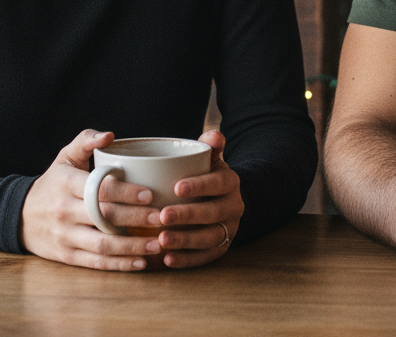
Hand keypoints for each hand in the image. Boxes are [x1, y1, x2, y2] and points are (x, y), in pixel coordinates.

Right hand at [20, 130, 164, 270]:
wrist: (20, 216)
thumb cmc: (53, 182)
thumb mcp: (65, 157)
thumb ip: (86, 140)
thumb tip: (110, 135)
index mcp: (67, 185)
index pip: (100, 189)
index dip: (126, 192)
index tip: (150, 194)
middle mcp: (65, 211)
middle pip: (104, 217)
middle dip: (136, 219)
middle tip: (161, 218)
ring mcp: (65, 236)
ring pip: (102, 245)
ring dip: (132, 247)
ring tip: (158, 244)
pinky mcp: (67, 256)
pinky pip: (95, 263)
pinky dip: (119, 265)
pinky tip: (140, 263)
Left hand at [155, 129, 244, 268]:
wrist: (226, 200)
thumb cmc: (208, 176)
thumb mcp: (212, 159)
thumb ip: (210, 146)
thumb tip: (214, 135)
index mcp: (230, 182)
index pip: (217, 183)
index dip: (199, 185)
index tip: (176, 187)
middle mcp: (234, 206)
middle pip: (212, 213)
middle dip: (187, 215)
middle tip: (162, 215)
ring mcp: (229, 229)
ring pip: (209, 238)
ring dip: (185, 240)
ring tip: (161, 240)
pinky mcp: (221, 248)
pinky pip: (206, 257)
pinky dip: (187, 260)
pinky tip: (168, 260)